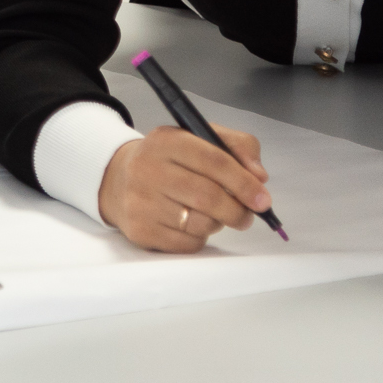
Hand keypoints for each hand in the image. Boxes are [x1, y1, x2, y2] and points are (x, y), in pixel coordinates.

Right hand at [97, 125, 272, 251]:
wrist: (119, 180)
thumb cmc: (169, 161)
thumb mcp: (199, 139)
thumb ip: (236, 147)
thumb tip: (259, 177)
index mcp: (166, 140)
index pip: (214, 161)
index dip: (244, 182)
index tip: (263, 199)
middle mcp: (148, 168)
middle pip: (208, 196)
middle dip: (237, 210)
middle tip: (248, 215)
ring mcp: (141, 201)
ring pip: (201, 223)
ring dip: (218, 223)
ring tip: (211, 214)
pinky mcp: (141, 230)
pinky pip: (188, 243)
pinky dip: (199, 237)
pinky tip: (189, 223)